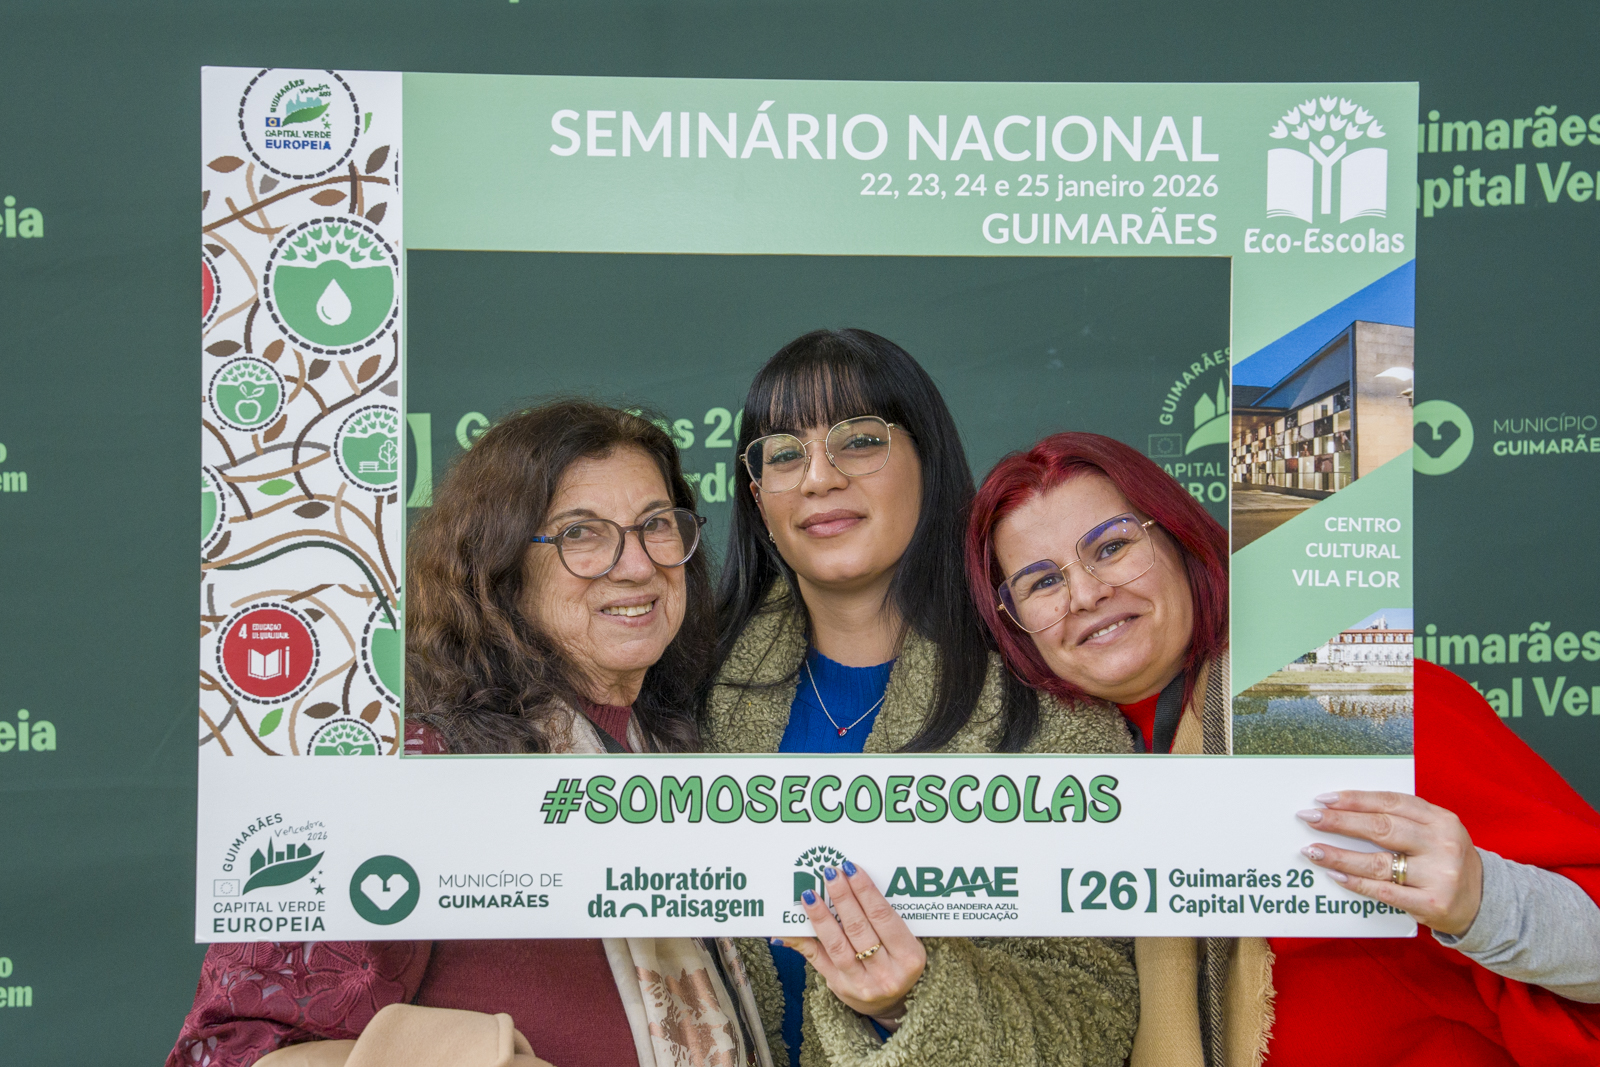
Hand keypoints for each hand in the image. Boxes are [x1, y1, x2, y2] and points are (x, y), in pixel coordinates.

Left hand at [773, 860, 925, 1027]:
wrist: (892, 1004)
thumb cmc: (898, 963)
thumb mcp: (904, 944)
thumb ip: (885, 919)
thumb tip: (853, 881)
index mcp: (909, 957)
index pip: (884, 917)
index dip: (866, 891)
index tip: (852, 869)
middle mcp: (886, 973)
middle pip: (859, 928)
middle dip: (842, 897)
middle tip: (830, 873)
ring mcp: (862, 983)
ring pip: (837, 944)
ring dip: (821, 916)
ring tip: (810, 894)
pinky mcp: (840, 987)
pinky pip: (817, 959)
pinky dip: (801, 941)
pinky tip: (788, 927)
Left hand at [1297, 790, 1483, 935]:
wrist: (1486, 902)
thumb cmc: (1445, 860)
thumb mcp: (1435, 832)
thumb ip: (1401, 819)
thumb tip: (1344, 809)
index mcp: (1441, 819)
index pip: (1391, 802)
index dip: (1355, 799)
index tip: (1324, 798)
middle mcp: (1442, 844)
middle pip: (1381, 828)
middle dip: (1340, 822)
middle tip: (1309, 817)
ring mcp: (1439, 875)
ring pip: (1378, 862)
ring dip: (1339, 855)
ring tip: (1312, 850)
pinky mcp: (1433, 904)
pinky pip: (1385, 891)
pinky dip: (1356, 882)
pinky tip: (1335, 874)